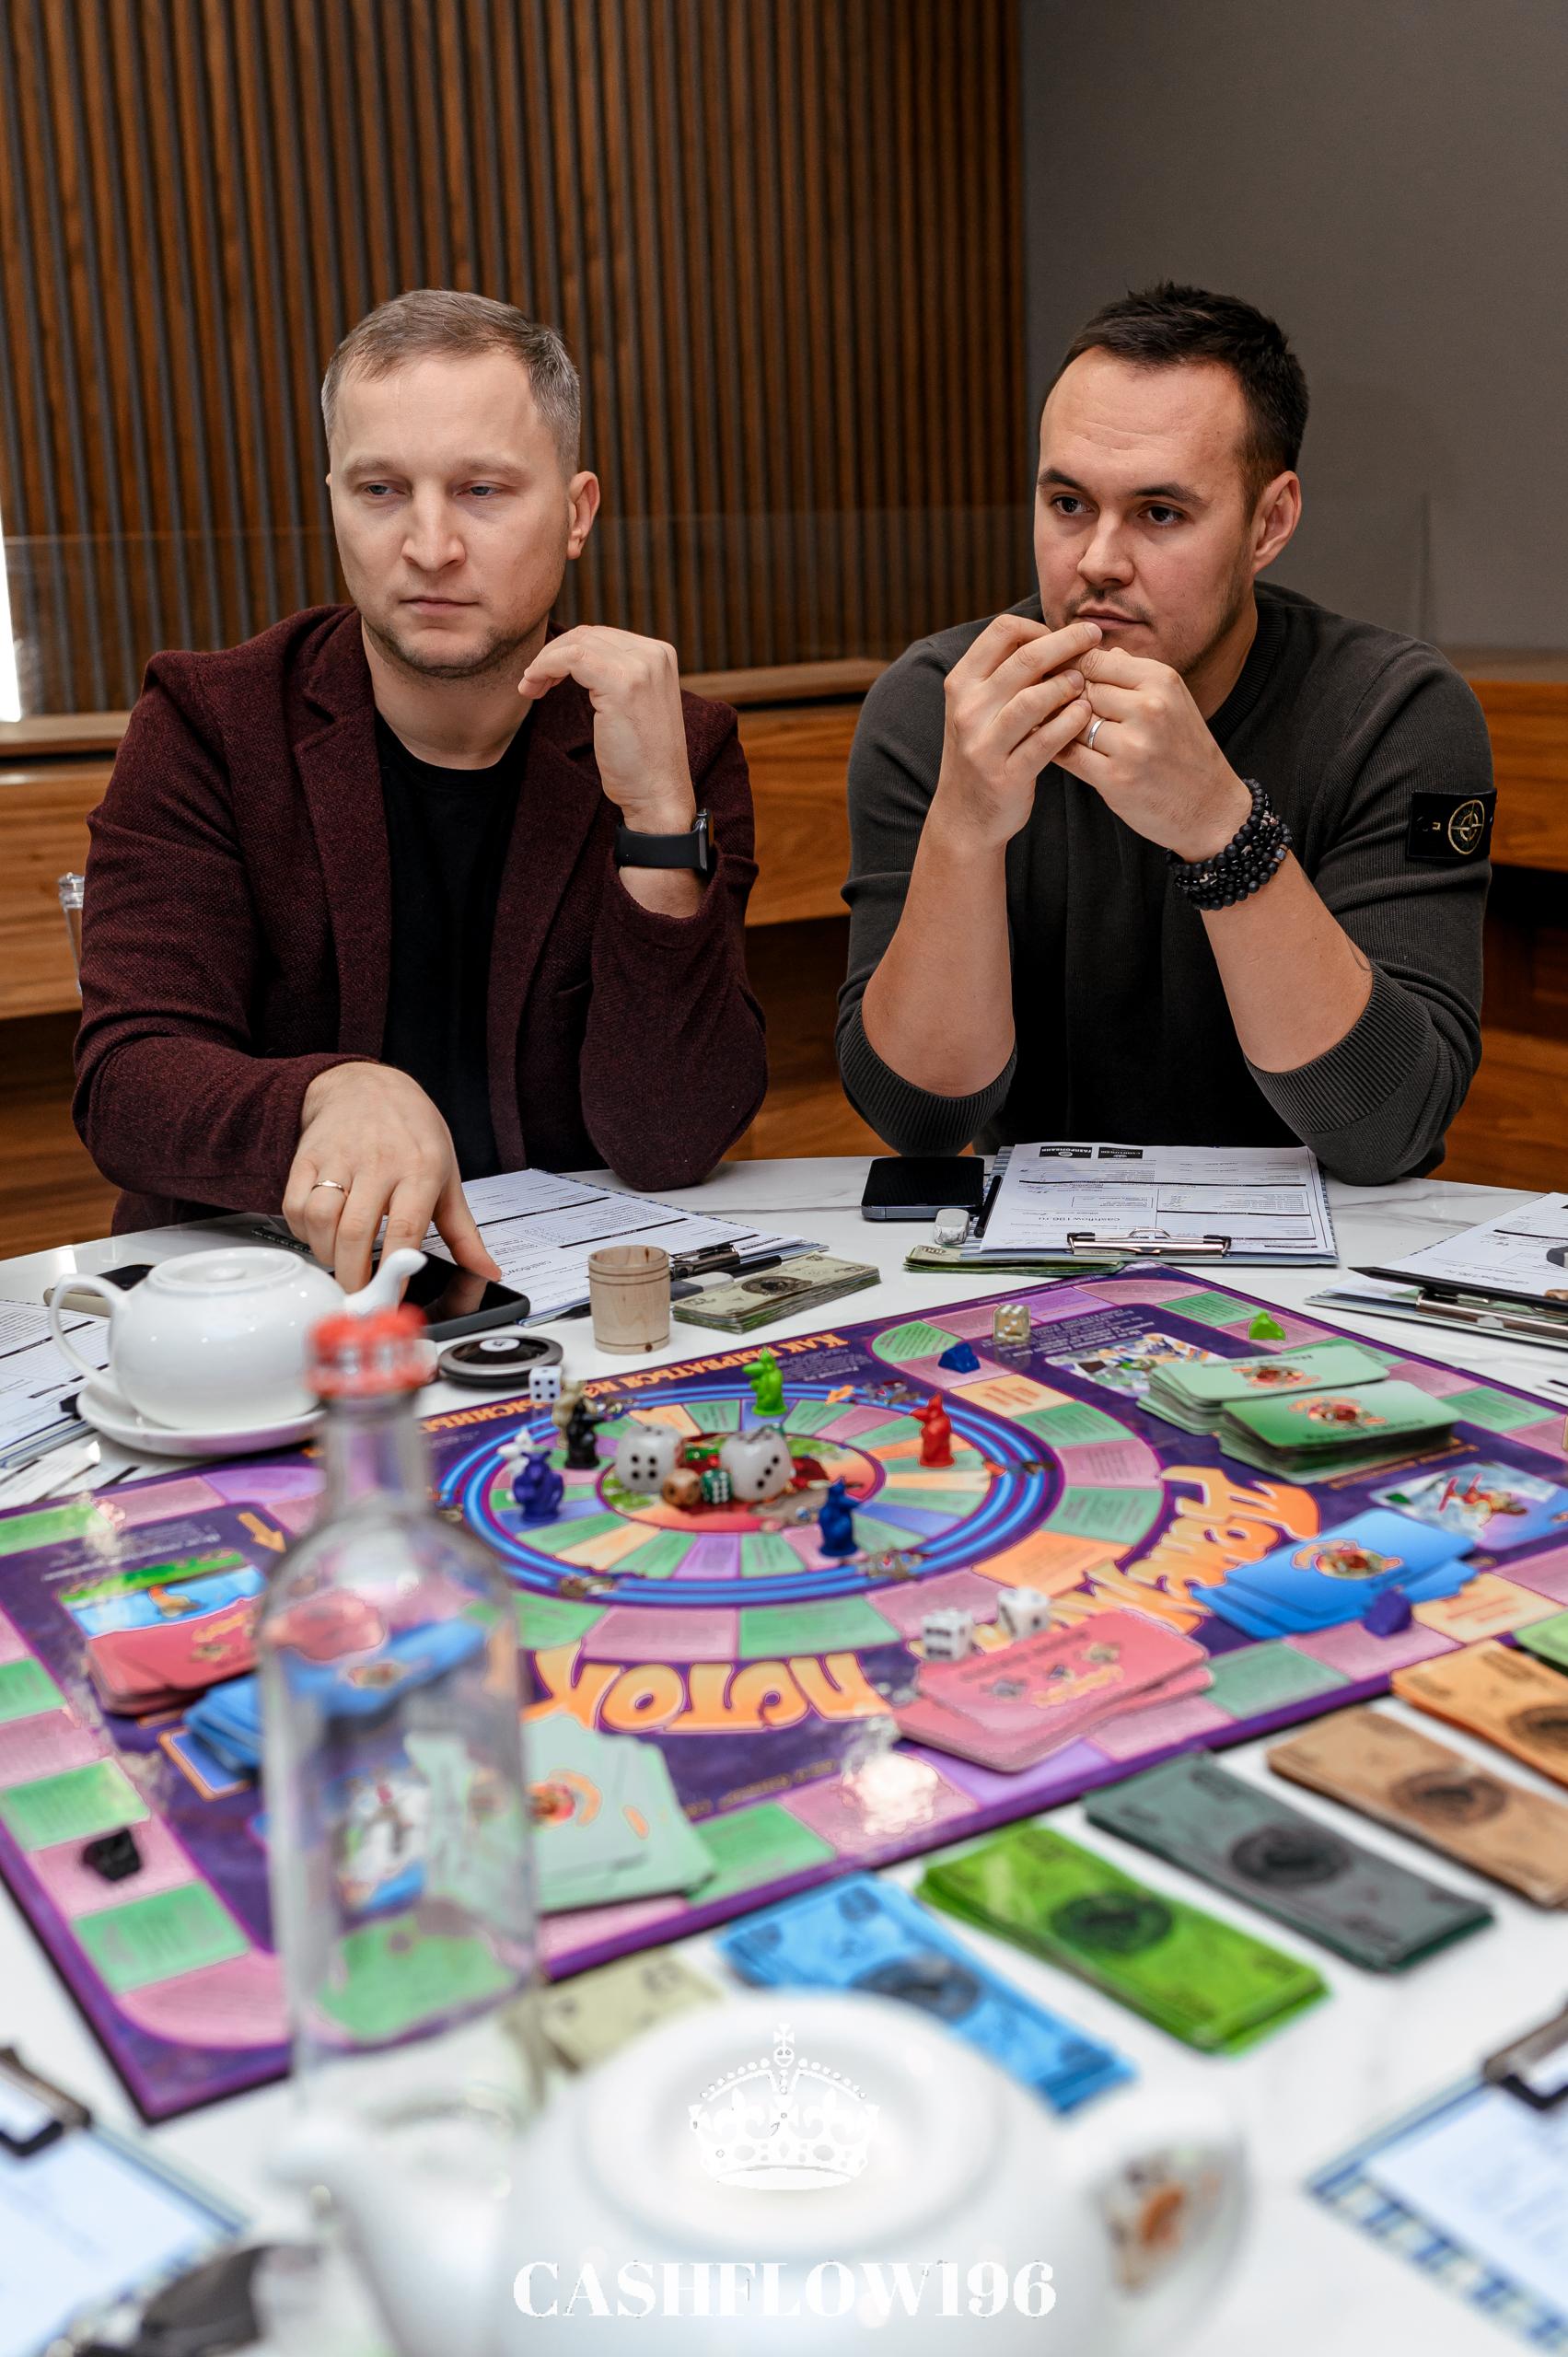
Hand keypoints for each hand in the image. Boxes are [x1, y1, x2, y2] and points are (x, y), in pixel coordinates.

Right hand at [282, 1065, 500, 1293]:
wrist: (368, 1084)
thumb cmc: (412, 1132)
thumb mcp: (447, 1176)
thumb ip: (464, 1232)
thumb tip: (487, 1270)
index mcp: (420, 1170)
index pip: (407, 1229)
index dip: (395, 1269)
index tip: (391, 1296)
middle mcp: (379, 1162)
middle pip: (356, 1232)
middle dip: (353, 1274)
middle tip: (358, 1293)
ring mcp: (340, 1158)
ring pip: (321, 1219)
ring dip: (325, 1253)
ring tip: (338, 1261)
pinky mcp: (307, 1156)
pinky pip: (294, 1204)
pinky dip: (302, 1230)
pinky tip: (319, 1234)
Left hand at [518, 625, 695, 832]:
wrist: (658, 793)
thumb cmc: (641, 760)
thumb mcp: (634, 705)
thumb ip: (616, 676)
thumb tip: (573, 657)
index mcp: (660, 655)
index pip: (602, 636)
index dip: (566, 651)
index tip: (545, 677)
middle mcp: (655, 654)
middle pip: (587, 635)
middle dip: (552, 655)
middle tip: (532, 683)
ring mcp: (641, 667)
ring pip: (576, 643)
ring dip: (544, 662)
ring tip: (531, 688)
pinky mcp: (622, 683)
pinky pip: (571, 658)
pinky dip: (545, 667)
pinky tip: (534, 686)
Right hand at [928, 614, 1101, 853]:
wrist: (964, 816)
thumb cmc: (985, 750)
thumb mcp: (980, 707)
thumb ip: (1006, 674)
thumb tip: (1055, 635)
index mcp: (961, 683)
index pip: (1002, 630)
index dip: (1039, 626)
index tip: (1063, 635)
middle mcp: (967, 709)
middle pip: (1025, 658)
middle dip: (1067, 642)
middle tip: (1095, 637)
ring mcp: (983, 743)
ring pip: (1034, 698)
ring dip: (1068, 684)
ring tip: (1086, 682)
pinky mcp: (1005, 775)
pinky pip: (1045, 741)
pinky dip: (1070, 723)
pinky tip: (1084, 714)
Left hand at [1058, 646, 1252, 859]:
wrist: (1209, 805)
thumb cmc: (1183, 750)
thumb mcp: (1170, 699)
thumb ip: (1131, 675)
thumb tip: (1093, 650)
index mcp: (1161, 680)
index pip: (1094, 660)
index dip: (1066, 667)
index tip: (1052, 675)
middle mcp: (1149, 708)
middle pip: (1080, 690)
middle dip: (1061, 698)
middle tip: (1042, 703)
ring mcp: (1132, 745)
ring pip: (1071, 722)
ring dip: (1058, 725)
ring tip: (1048, 726)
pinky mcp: (1116, 779)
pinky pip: (1069, 755)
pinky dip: (1055, 749)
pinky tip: (1050, 748)